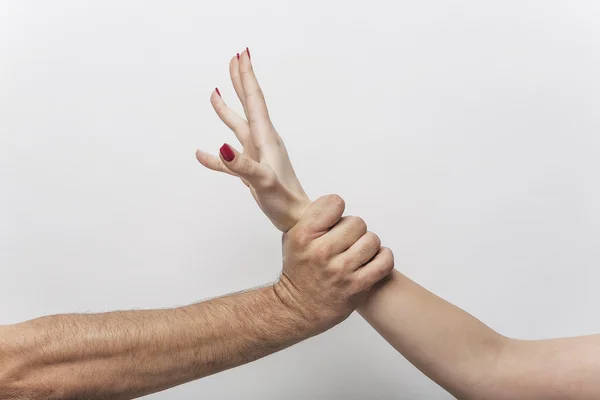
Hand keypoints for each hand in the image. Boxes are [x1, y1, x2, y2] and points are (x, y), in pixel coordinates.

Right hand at [196, 48, 309, 231]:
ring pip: (238, 126)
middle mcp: (261, 142)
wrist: (296, 217)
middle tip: (234, 59)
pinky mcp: (250, 170)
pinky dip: (215, 156)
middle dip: (240, 82)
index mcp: (266, 139)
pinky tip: (202, 154)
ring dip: (227, 109)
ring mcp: (255, 155)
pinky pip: (229, 158)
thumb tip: (222, 147)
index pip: (255, 101)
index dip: (246, 78)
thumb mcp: (263, 182)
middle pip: (249, 105)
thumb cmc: (285, 201)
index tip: (241, 55)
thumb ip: (242, 166)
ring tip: (215, 92)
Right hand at [274, 195, 394, 332]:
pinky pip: (384, 261)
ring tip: (358, 253)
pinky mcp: (357, 286)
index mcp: (304, 236)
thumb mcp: (292, 239)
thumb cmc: (298, 271)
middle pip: (357, 222)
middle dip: (354, 230)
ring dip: (368, 245)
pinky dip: (383, 258)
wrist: (298, 308)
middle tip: (346, 241)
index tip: (334, 220)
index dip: (336, 210)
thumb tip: (335, 202)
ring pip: (372, 240)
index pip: (334, 203)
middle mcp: (322, 251)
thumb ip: (311, 218)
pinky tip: (372, 260)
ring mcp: (341, 270)